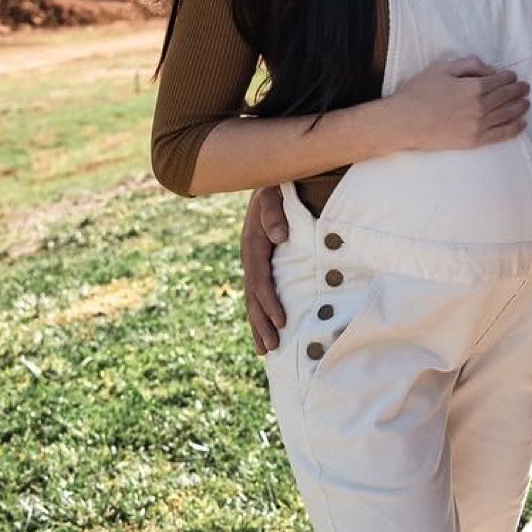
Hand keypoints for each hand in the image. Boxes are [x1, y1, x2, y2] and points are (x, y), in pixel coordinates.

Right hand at [241, 184, 287, 352]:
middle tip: (271, 349)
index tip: (281, 323)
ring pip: (253, 300)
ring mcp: (254, 262)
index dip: (270, 303)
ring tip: (266, 351)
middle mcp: (250, 257)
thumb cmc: (274, 186)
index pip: (260, 281)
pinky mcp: (262, 264)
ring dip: (259, 325)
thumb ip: (273, 211)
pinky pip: (260, 293)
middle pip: (252, 298)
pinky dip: (263, 313)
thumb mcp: (272, 192)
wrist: (268, 180)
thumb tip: (278, 237)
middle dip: (261, 324)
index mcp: (253, 244)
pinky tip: (269, 330)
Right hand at [386, 56, 529, 152]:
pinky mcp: (474, 140)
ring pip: (508, 115)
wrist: (405, 121)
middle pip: (507, 97)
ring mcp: (479, 126)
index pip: (500, 80)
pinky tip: (522, 123)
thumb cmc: (420, 92)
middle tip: (525, 87)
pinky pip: (501, 135)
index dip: (509, 77)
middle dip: (518, 90)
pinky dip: (515, 128)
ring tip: (526, 102)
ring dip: (520, 107)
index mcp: (474, 87)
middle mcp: (480, 107)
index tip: (512, 76)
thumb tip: (489, 70)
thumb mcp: (442, 68)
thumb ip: (469, 65)